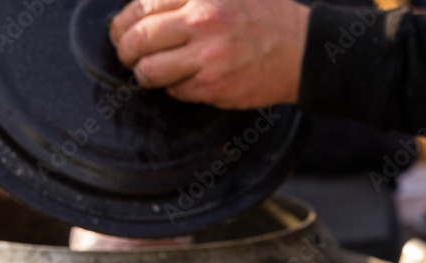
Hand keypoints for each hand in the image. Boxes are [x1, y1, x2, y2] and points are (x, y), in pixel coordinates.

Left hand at [110, 0, 309, 108]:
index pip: (141, 7)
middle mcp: (201, 23)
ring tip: (152, 72)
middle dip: (125, 51)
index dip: (122, 23)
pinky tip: (188, 80)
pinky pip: (177, 91)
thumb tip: (144, 9)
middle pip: (137, 40)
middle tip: (129, 55)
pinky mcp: (216, 87)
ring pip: (150, 72)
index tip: (121, 32)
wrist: (304, 51)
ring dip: (145, 74)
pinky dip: (176, 88)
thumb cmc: (267, 17)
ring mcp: (208, 58)